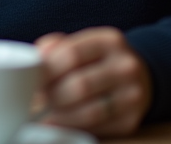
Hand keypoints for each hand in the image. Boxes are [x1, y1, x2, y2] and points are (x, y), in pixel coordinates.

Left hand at [34, 27, 151, 137]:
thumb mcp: (85, 43)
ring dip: (59, 116)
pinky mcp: (131, 121)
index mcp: (110, 41)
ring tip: (43, 115)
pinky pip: (96, 129)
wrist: (141, 77)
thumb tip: (36, 57)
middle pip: (80, 86)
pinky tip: (58, 124)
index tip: (30, 79)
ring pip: (89, 112)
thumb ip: (58, 46)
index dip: (46, 69)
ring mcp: (132, 96)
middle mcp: (126, 67)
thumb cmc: (100, 60)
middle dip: (51, 95)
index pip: (72, 54)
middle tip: (35, 99)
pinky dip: (73, 128)